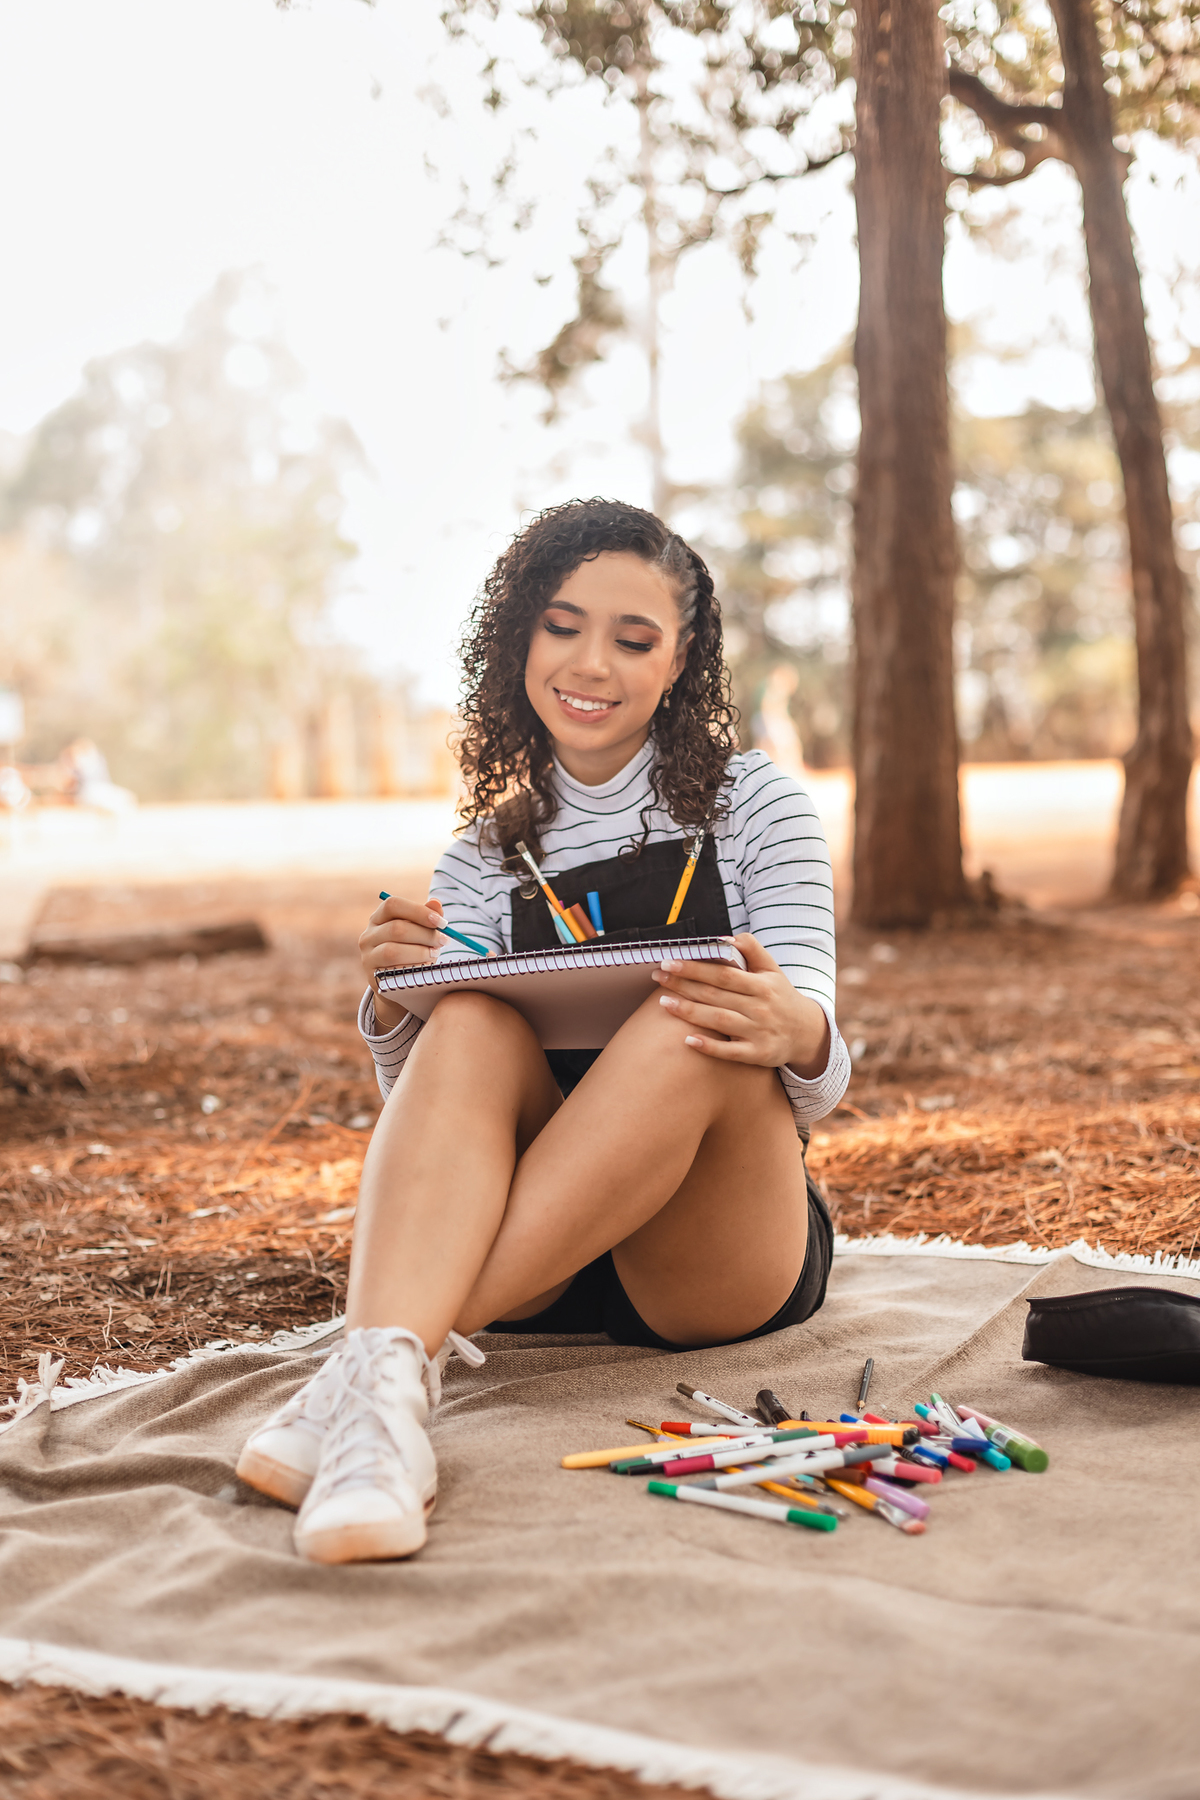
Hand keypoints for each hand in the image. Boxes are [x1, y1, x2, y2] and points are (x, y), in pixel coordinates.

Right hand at [359, 894, 442, 1031]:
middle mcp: (368, 935)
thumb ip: (428, 918)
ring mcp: (368, 957)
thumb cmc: (413, 951)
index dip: (418, 911)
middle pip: (396, 928)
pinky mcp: (372, 977)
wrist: (401, 984)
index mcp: (379, 918)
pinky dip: (413, 968)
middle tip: (443, 941)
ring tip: (435, 954)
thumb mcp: (421, 933)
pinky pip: (393, 971)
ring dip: (420, 952)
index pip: (393, 905)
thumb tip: (435, 902)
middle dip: (425, 934)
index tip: (442, 922)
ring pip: (393, 951)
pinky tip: (424, 968)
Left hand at [652, 933, 830, 1075]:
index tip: (670, 961)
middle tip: (658, 977)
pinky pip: (730, 1052)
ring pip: (719, 1021)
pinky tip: (687, 1040)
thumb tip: (724, 937)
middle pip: (716, 995)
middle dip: (684, 985)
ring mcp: (758, 1032)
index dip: (695, 967)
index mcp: (761, 985)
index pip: (723, 974)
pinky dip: (709, 1047)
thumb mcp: (772, 970)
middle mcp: (760, 1008)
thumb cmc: (780, 997)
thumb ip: (751, 949)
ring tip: (663, 1003)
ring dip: (689, 1012)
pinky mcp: (757, 1054)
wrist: (806, 1033)